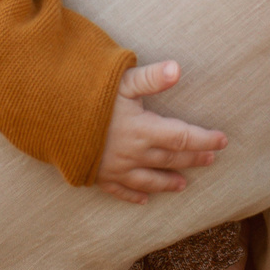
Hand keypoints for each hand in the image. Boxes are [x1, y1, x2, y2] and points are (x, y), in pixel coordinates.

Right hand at [99, 61, 228, 202]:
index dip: (204, 139)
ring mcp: (115, 168)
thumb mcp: (120, 81)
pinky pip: (120, 191)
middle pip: (171, 159)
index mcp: (142, 129)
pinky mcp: (98, 175)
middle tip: (211, 159)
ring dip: (168, 182)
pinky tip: (144, 200)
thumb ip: (151, 78)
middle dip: (193, 159)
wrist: (47, 117)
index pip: (182, 137)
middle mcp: (133, 153)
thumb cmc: (86, 95)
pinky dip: (134, 196)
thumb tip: (178, 69)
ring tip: (183, 184)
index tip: (222, 139)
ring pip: (149, 179)